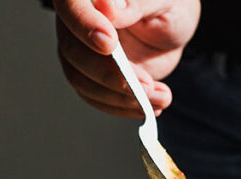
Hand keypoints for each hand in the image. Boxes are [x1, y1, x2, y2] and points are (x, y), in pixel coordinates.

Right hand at [54, 0, 199, 117]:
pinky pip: (96, 97)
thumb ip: (136, 2)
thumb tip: (107, 7)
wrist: (171, 28)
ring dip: (121, 97)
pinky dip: (123, 106)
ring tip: (159, 97)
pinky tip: (151, 104)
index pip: (70, 5)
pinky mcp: (90, 76)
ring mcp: (80, 51)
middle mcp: (76, 22)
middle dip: (110, 74)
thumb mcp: (161, 0)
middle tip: (145, 84)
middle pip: (73, 51)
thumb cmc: (166, 5)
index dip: (84, 25)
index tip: (108, 44)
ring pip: (82, 80)